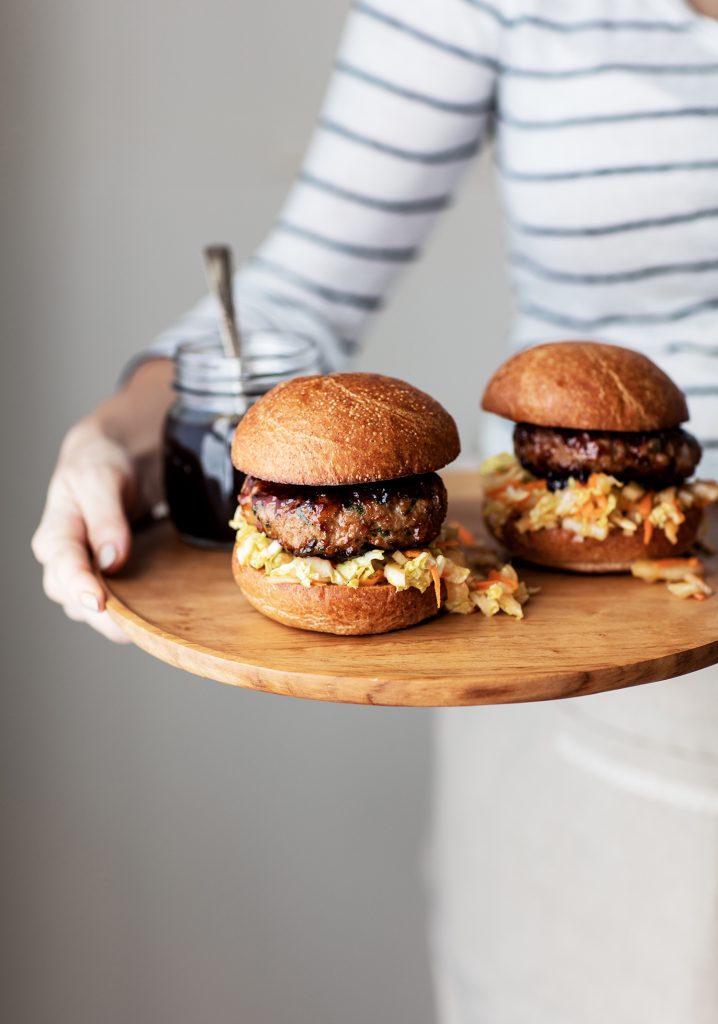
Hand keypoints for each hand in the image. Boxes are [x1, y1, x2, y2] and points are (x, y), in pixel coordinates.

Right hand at [32, 359, 172, 641]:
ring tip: (153, 624)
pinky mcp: (108, 583)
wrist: (115, 461)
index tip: (100, 602)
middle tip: (140, 628)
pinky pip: (117, 607)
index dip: (80, 586)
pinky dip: (135, 614)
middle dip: (105, 616)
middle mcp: (64, 562)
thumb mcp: (102, 478)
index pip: (63, 566)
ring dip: (121, 620)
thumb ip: (105, 517)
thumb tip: (111, 559)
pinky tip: (159, 615)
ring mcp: (85, 576)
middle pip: (76, 600)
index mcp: (56, 534)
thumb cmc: (102, 465)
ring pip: (94, 611)